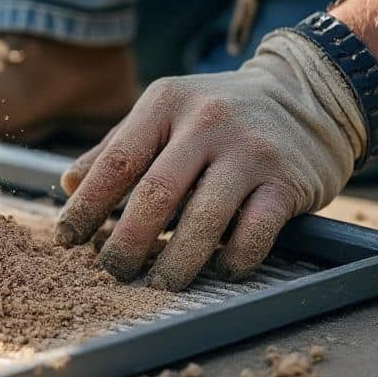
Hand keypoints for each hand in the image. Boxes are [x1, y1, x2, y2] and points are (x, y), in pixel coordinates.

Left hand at [54, 31, 365, 290]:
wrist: (310, 92)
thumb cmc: (219, 112)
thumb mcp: (165, 112)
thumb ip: (117, 147)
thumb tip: (68, 184)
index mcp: (165, 104)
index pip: (116, 162)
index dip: (86, 206)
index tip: (67, 239)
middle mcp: (206, 122)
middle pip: (155, 194)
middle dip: (127, 242)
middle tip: (113, 272)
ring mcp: (250, 150)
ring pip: (204, 219)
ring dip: (177, 261)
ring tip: (161, 284)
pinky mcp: (288, 180)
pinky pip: (255, 231)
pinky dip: (233, 259)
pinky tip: (219, 270)